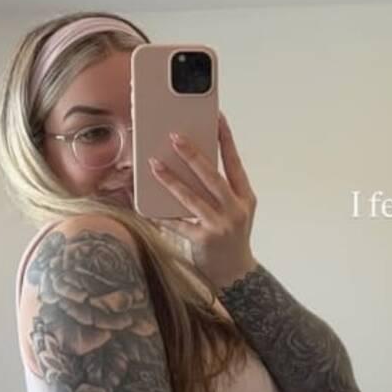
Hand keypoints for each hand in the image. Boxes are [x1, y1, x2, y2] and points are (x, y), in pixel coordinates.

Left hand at [148, 111, 257, 289]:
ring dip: (171, 179)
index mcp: (245, 197)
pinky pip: (178, 223)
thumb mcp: (236, 210)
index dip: (226, 140)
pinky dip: (161, 214)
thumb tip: (195, 162)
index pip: (234, 163)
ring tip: (154, 163)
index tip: (217, 118)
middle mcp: (235, 209)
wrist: (236, 273)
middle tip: (174, 136)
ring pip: (192, 197)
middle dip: (192, 155)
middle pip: (212, 176)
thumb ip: (221, 190)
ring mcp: (220, 225)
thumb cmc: (232, 236)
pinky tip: (145, 206)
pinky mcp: (204, 240)